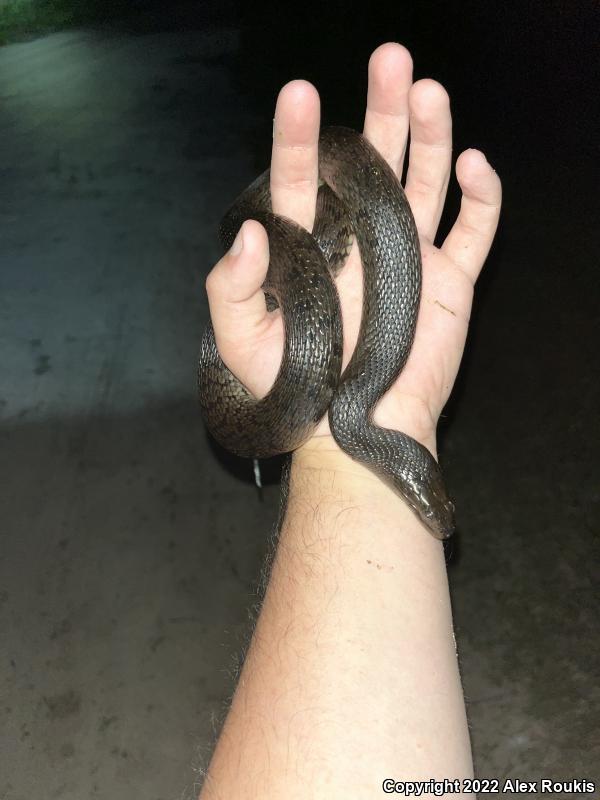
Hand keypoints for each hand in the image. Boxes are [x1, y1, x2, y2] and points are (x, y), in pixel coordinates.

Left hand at [204, 43, 501, 460]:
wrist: (352, 429)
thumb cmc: (293, 389)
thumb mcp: (242, 342)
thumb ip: (233, 286)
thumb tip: (249, 231)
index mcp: (311, 246)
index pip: (302, 180)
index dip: (300, 138)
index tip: (300, 95)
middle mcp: (361, 239)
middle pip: (374, 163)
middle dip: (382, 111)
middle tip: (389, 60)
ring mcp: (408, 256)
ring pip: (424, 182)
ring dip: (430, 136)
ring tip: (428, 92)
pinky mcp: (448, 280)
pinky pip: (474, 230)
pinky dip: (481, 196)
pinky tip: (473, 163)